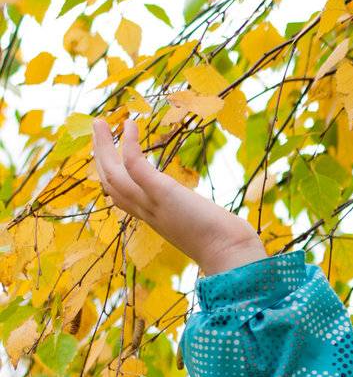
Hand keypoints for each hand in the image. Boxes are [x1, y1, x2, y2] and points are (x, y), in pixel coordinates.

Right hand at [92, 116, 265, 274]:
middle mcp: (148, 213)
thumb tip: (224, 222)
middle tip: (98, 130)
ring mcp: (152, 203)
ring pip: (113, 174)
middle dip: (101, 156)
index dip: (111, 179)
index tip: (109, 159)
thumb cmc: (228, 246)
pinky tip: (130, 124)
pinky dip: (128, 144)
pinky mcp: (162, 193)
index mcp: (156, 221)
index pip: (122, 200)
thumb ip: (203, 221)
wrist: (231, 254)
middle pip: (110, 184)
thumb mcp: (207, 230)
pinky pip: (135, 166)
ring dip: (103, 146)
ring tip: (99, 122)